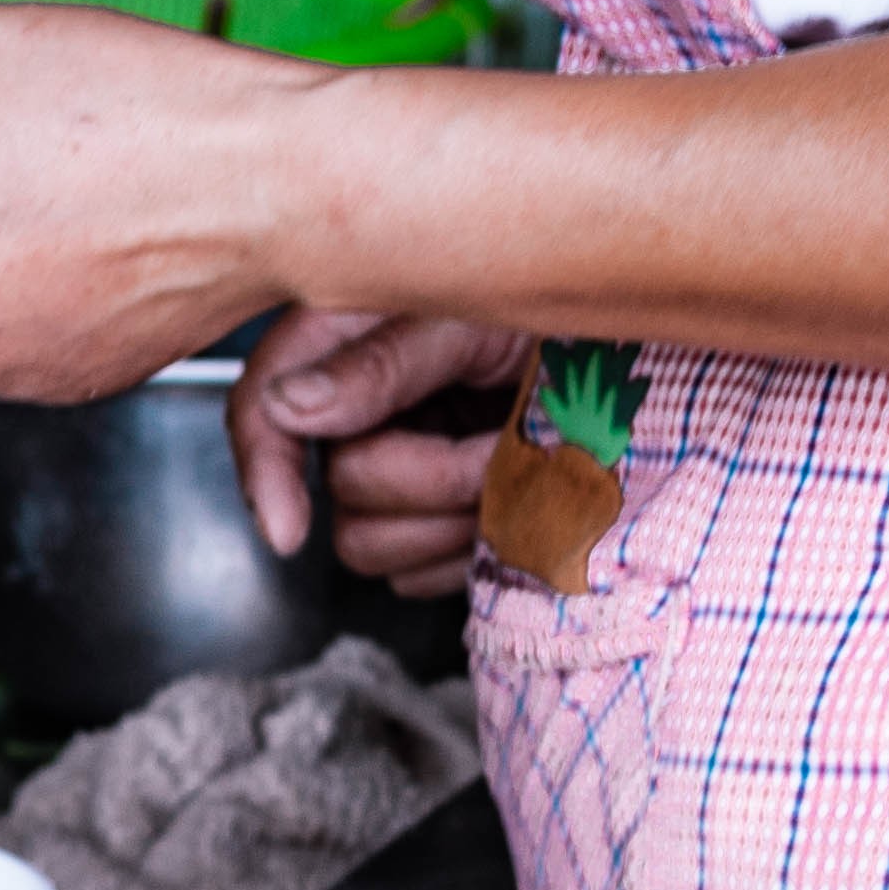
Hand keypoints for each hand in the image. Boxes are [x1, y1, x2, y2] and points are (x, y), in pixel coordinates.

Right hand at [237, 305, 531, 593]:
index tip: (289, 532)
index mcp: (344, 338)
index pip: (261, 409)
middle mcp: (356, 409)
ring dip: (450, 522)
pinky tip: (508, 508)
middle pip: (341, 487)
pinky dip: (465, 554)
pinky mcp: (430, 521)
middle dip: (431, 479)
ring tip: (512, 472)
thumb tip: (289, 407)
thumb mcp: (470, 316)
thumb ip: (381, 361)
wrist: (627, 361)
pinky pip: (416, 577)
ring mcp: (393, 468)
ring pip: (370, 544)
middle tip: (503, 447)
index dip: (262, 471)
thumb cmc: (552, 312)